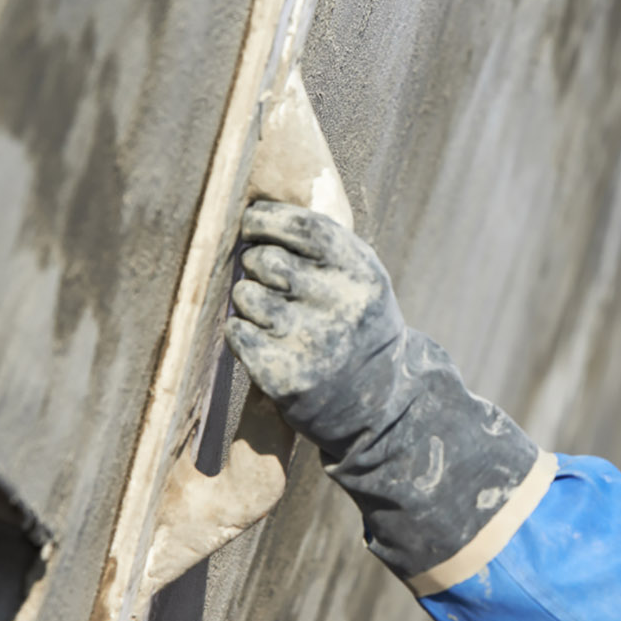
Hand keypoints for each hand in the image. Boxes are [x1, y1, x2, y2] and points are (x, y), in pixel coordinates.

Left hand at [223, 199, 539, 580]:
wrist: (384, 406)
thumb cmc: (361, 329)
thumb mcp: (364, 281)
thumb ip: (324, 246)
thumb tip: (254, 214)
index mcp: (363, 273)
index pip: (301, 227)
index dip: (266, 219)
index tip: (252, 223)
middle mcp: (341, 305)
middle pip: (264, 260)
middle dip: (257, 264)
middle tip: (269, 278)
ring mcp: (312, 343)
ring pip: (246, 295)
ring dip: (248, 299)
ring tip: (272, 313)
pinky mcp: (285, 376)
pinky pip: (237, 332)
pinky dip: (241, 331)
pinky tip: (263, 339)